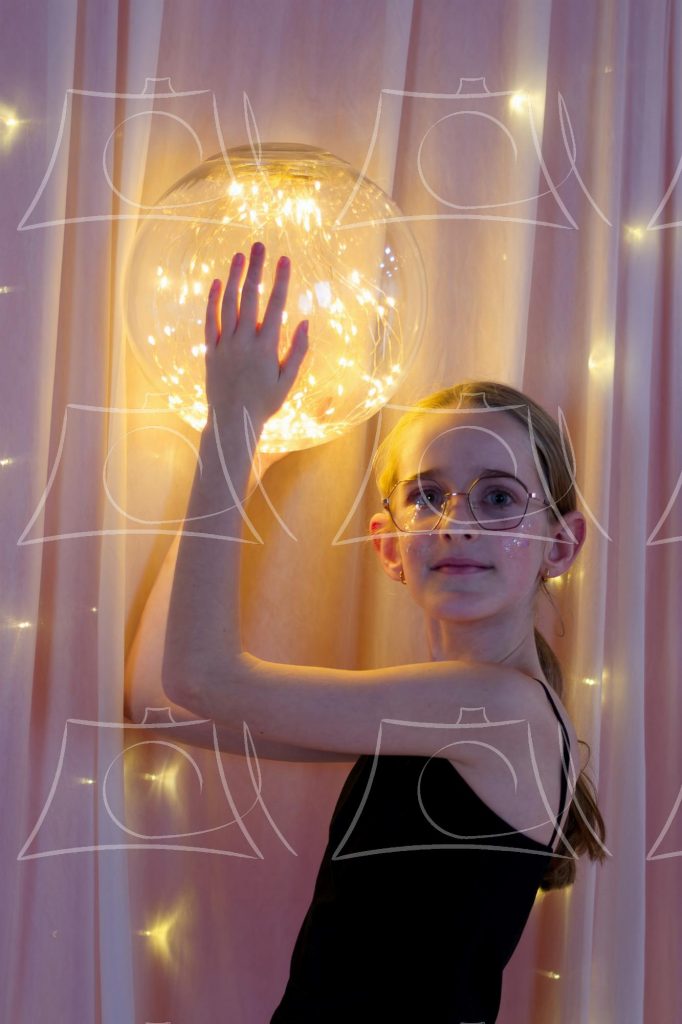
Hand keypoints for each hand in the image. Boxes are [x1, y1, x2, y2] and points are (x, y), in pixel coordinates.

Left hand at [204, 241, 308, 427]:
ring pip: (229, 303)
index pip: (276, 306)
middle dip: (256, 269)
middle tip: (260, 246)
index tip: (285, 260)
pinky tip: (218, 282)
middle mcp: (245, 341)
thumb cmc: (264, 403)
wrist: (232, 421)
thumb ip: (297, 351)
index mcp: (267, 347)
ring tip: (240, 256)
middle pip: (250, 297)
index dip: (281, 281)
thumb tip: (305, 323)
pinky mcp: (210, 350)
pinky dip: (213, 300)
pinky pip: (210, 320)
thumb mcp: (287, 380)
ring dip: (234, 277)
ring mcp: (225, 344)